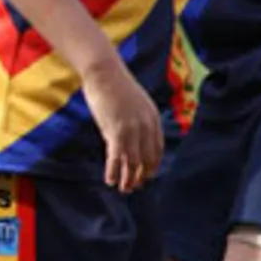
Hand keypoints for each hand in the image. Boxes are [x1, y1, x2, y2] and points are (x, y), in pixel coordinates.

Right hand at [81, 55, 161, 191]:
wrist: (104, 71)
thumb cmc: (114, 84)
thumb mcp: (133, 103)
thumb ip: (135, 120)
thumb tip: (128, 135)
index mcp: (153, 119)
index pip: (156, 149)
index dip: (151, 166)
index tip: (145, 176)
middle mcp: (146, 126)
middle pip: (147, 159)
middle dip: (141, 175)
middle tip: (134, 187)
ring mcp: (132, 129)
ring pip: (133, 162)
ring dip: (128, 178)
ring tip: (123, 189)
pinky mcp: (117, 130)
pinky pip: (117, 157)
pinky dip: (114, 171)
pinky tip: (110, 180)